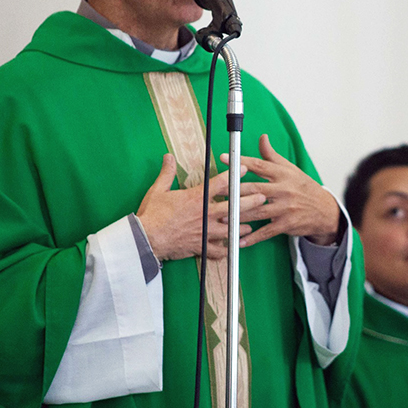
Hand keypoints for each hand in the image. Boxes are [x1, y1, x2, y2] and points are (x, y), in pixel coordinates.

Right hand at [136, 153, 265, 260]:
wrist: (146, 239)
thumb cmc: (152, 215)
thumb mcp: (158, 190)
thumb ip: (167, 173)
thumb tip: (168, 157)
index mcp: (196, 198)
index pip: (221, 183)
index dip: (235, 175)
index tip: (245, 170)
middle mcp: (205, 214)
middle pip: (234, 207)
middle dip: (250, 201)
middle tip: (262, 197)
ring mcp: (205, 231)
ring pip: (231, 229)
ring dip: (242, 227)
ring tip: (251, 225)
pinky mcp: (201, 246)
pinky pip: (218, 250)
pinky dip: (226, 249)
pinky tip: (232, 248)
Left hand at [223, 134, 342, 247]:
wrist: (324, 209)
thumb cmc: (303, 187)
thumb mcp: (290, 169)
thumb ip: (272, 155)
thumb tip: (262, 137)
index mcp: (282, 174)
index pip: (259, 165)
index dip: (241, 161)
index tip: (224, 158)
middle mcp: (284, 189)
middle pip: (255, 188)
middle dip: (234, 190)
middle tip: (216, 191)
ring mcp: (285, 207)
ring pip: (258, 211)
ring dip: (239, 215)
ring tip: (222, 217)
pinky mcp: (287, 224)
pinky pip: (267, 231)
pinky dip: (253, 237)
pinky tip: (240, 240)